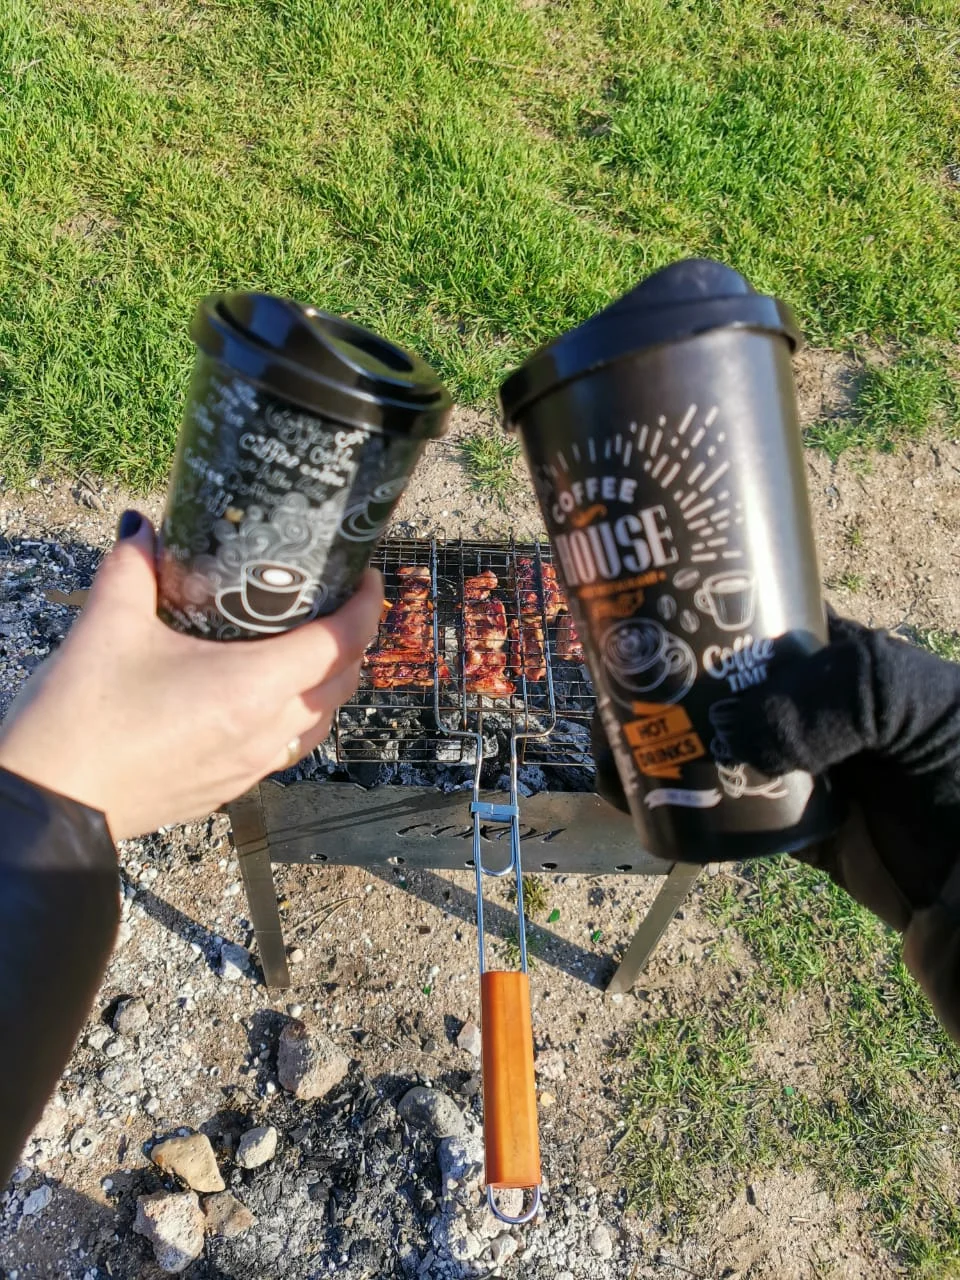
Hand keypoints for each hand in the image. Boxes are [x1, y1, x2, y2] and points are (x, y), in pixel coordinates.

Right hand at [0, 513, 381, 839]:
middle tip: (338, 601)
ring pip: (322, 720)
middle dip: (354, 639)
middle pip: (342, 681)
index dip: (366, 605)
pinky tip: (273, 697)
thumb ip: (133, 566)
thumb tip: (145, 528)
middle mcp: (266, 730)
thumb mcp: (108, 626)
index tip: (365, 577)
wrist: (50, 803)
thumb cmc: (80, 720)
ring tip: (313, 645)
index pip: (342, 641)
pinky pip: (292, 746)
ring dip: (331, 682)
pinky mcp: (233, 786)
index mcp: (252, 687)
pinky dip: (302, 715)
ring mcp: (253, 765)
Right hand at [590, 614, 959, 1037]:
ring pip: (723, 754)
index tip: (640, 618)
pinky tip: (647, 809)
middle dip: (665, 689)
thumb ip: (838, 700)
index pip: (768, 621)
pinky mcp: (810, 839)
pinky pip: (737, 820)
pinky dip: (688, 814)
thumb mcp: (917, 710)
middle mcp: (829, 716)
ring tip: (612, 761)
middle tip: (608, 702)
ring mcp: (817, 777)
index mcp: (857, 666)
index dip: (705, 611)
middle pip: (730, 690)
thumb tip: (733, 731)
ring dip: (665, 753)